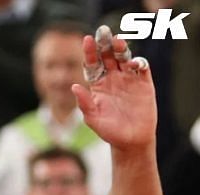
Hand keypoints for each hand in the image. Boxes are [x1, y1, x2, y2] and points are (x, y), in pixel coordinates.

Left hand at [71, 27, 156, 151]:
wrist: (130, 141)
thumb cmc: (109, 131)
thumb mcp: (92, 118)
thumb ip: (84, 103)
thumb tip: (73, 86)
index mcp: (98, 85)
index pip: (93, 64)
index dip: (90, 52)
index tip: (87, 40)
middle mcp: (113, 79)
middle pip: (108, 56)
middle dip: (105, 44)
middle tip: (103, 32)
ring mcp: (128, 80)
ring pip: (125, 58)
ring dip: (122, 49)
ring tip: (118, 41)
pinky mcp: (144, 84)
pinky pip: (142, 68)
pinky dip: (139, 62)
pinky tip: (133, 62)